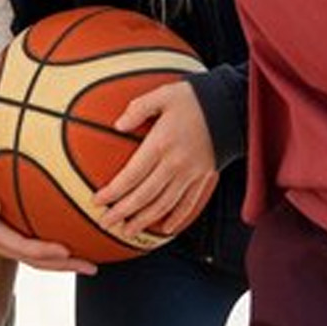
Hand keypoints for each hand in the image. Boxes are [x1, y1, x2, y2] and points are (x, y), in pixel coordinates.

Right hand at [0, 164, 91, 273]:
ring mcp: (13, 244)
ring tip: (92, 266)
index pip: (20, 247)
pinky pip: (42, 249)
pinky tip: (82, 248)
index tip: (64, 250)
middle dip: (63, 265)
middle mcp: (5, 244)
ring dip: (66, 264)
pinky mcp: (20, 239)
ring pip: (41, 260)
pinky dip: (62, 253)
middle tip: (90, 265)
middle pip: (36, 261)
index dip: (42, 251)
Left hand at [95, 80, 217, 240]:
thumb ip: (138, 109)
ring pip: (164, 205)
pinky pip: (189, 205)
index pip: (131, 175)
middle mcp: (175, 164)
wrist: (230, 107)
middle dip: (122, 212)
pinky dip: (176, 219)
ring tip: (127, 231)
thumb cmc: (193, 99)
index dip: (113, 192)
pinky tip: (163, 228)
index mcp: (161, 144)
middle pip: (144, 196)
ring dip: (144, 221)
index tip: (96, 201)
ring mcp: (191, 174)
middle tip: (105, 223)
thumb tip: (117, 125)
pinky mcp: (204, 178)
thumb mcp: (162, 95)